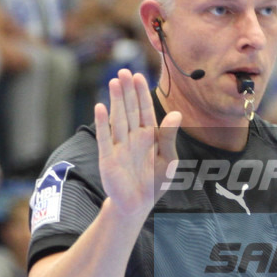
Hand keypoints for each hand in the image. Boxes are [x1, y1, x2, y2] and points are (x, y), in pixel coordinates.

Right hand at [95, 70, 181, 219]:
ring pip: (118, 119)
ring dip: (116, 101)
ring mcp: (119, 145)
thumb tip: (177, 114)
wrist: (138, 205)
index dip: (142, 94)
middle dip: (127, 91)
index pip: (145, 110)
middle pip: (130, 110)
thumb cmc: (155, 182)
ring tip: (114, 82)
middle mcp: (133, 137)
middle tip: (123, 71)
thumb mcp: (168, 160)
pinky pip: (105, 137)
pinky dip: (102, 123)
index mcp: (149, 136)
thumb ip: (169, 137)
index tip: (139, 76)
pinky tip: (100, 107)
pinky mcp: (108, 157)